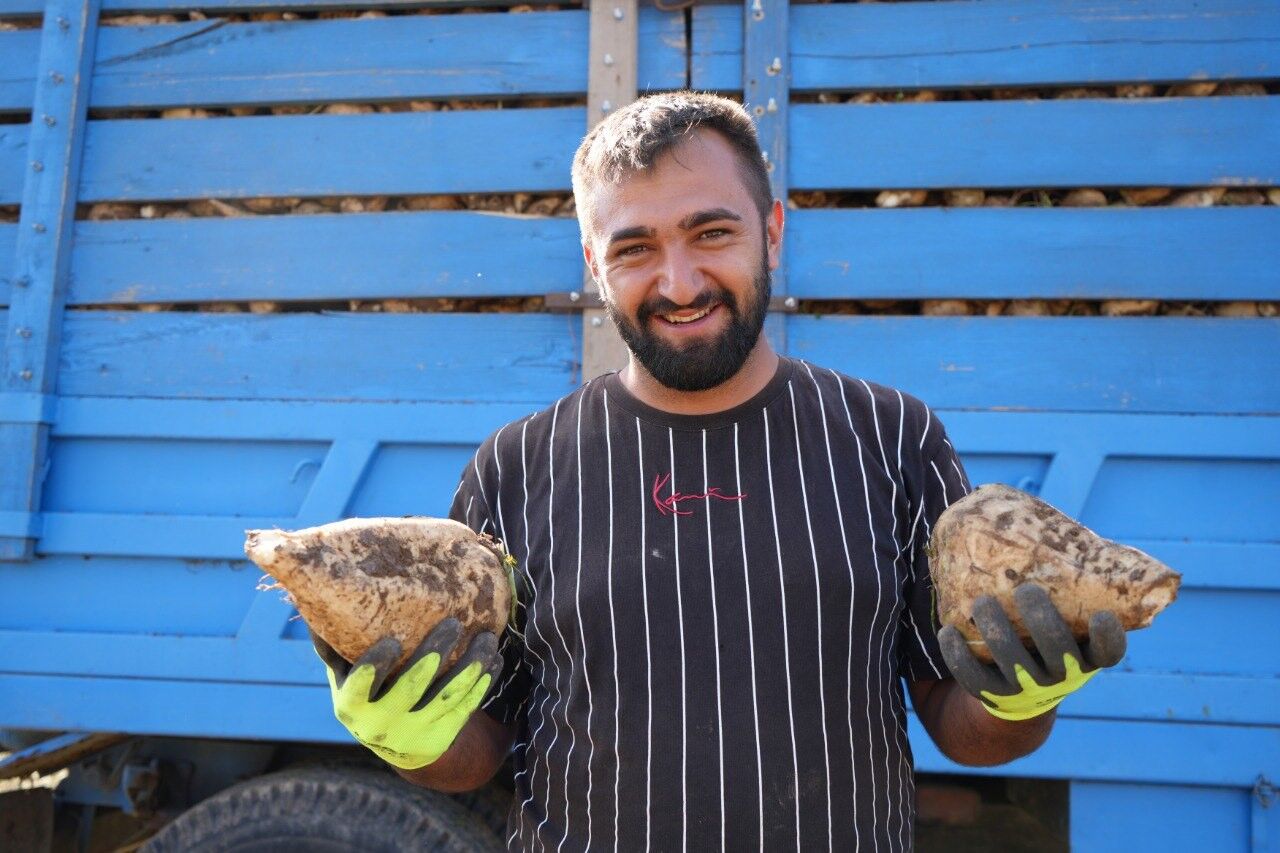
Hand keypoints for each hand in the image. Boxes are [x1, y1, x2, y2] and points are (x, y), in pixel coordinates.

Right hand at [312, 618, 503, 768]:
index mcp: (352, 705)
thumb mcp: (344, 677)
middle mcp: (381, 724)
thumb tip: (315, 594)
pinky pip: (467, 706)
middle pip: (411, 687)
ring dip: (470, 666)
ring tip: (486, 639)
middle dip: (433, 654)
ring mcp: (415, 732)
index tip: (392, 640)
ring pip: (447, 697)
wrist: (398, 745)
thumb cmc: (367, 694)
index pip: (361, 686)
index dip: (375, 665)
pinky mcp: (443, 734)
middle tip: (452, 623)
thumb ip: (335, 644)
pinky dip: (484, 682)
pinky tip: (495, 659)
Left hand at [938, 584, 1125, 721]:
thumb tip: (1017, 511)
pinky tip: (946, 632)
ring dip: (998, 632)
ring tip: (983, 603)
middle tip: (1027, 591)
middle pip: (1059, 653)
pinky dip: (958, 656)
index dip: (1109, 637)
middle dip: (1043, 621)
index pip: (1109, 651)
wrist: (1017, 690)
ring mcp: (1029, 688)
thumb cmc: (1039, 631)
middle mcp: (1062, 674)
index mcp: (1085, 653)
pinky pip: (975, 680)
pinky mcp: (995, 695)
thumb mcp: (1059, 615)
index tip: (1104, 615)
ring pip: (1015, 665)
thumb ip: (1055, 581)